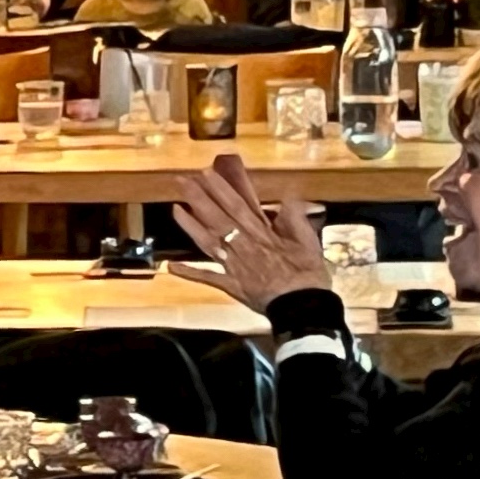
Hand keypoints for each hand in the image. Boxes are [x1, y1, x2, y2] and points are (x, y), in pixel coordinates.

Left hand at [169, 153, 330, 313]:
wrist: (303, 306)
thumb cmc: (308, 273)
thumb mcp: (308, 241)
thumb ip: (295, 218)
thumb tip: (288, 195)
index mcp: (262, 234)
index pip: (237, 206)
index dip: (220, 189)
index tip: (205, 173)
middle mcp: (243, 245)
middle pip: (217, 218)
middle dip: (199, 198)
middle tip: (181, 180)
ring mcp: (233, 265)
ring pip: (208, 241)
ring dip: (190, 225)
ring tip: (174, 208)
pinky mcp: (230, 285)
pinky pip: (207, 278)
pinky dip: (190, 272)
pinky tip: (170, 266)